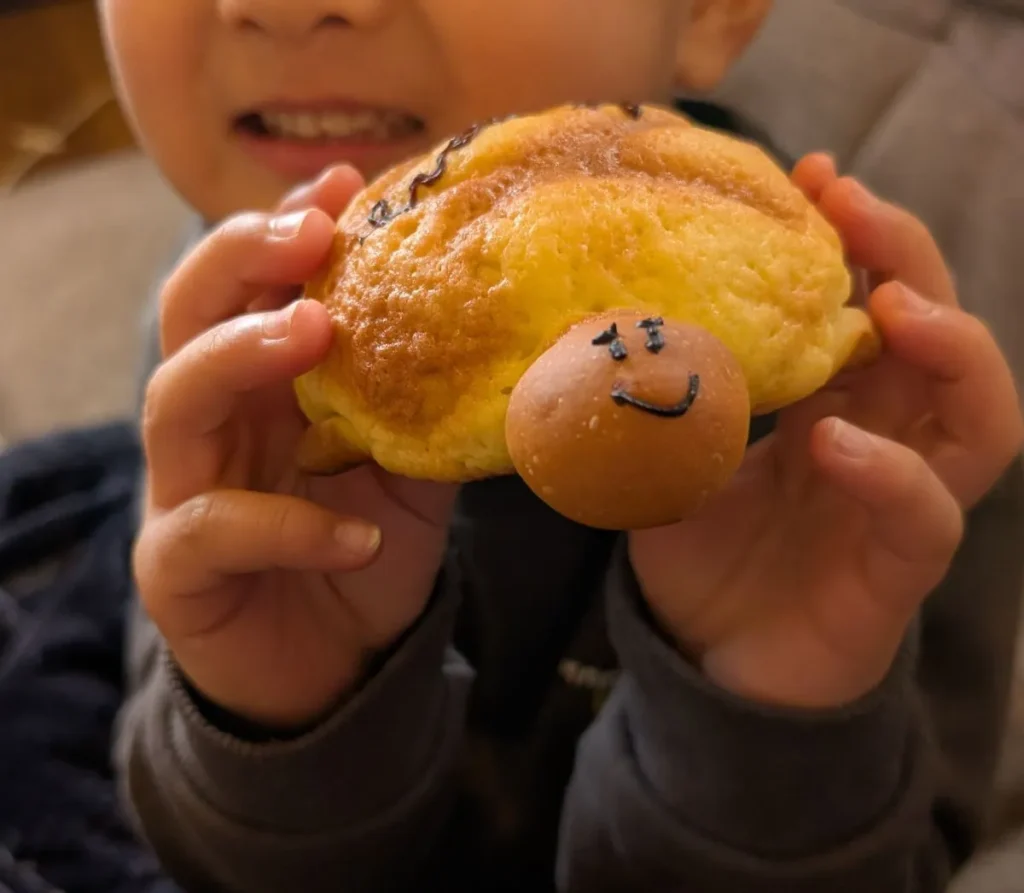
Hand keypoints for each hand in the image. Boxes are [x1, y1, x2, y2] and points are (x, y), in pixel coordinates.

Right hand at [133, 166, 457, 727]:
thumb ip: (426, 405)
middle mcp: (212, 422)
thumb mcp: (411, 470)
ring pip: (174, 399)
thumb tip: (496, 334)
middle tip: (310, 233)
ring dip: (242, 355)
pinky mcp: (176, 567)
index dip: (287, 224)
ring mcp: (182, 490)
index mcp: (262, 384)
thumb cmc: (365, 550)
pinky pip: (216, 529)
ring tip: (317, 331)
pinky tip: (358, 535)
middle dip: (242, 260)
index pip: (253, 283)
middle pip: (188, 315)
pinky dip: (291, 526)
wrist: (333, 667)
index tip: (349, 182)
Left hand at [629, 154, 1023, 708]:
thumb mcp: (664, 464)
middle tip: (855, 207)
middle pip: (939, 336)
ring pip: (981, 418)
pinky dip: (892, 473)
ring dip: (951, 350)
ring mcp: (902, 503)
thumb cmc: (698, 557)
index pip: (868, 306)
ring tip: (895, 307)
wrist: (706, 661)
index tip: (812, 176)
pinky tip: (838, 442)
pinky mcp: (899, 572)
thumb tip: (607, 328)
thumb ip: (658, 405)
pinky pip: (927, 516)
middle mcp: (883, 439)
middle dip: (909, 259)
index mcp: (832, 403)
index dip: (857, 239)